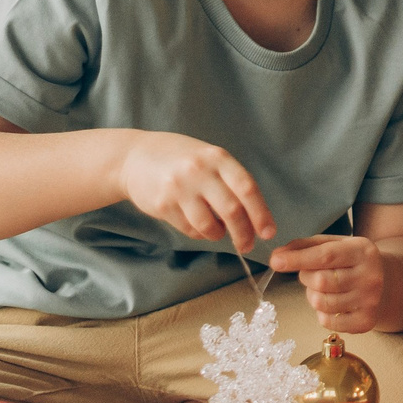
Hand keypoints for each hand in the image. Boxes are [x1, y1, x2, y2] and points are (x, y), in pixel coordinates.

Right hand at [117, 133, 275, 252]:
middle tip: (247, 245)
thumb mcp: (209, 158)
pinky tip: (198, 225)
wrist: (134, 157)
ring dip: (218, 234)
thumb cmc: (181, 159)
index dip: (261, 214)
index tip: (268, 232)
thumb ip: (229, 181)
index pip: (247, 188)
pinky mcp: (163, 205)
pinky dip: (199, 234)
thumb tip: (254, 216)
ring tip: (218, 231)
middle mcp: (199, 170)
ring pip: (210, 225)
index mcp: (218, 157)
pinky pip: (189, 229)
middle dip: (244, 233)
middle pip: (232, 210)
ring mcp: (179, 188)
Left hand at [269, 234, 386, 333]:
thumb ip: (306, 246)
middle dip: (306, 277)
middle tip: (312, 274)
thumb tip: (276, 257)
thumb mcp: (336, 245)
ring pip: (320, 302)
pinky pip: (327, 321)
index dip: (298, 259)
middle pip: (320, 281)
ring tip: (325, 288)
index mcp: (363, 251)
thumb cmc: (352, 262)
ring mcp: (370, 301)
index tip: (275, 261)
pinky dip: (322, 313)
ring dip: (313, 295)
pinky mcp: (366, 322)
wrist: (388, 283)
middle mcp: (370, 276)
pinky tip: (334, 303)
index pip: (325, 256)